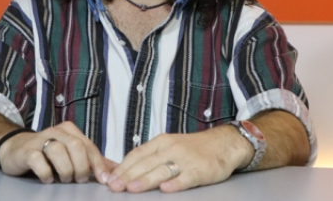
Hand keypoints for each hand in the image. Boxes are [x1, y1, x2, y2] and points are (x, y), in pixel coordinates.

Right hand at [0, 121, 115, 184]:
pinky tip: (47, 179)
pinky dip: (46, 173)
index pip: (89, 146)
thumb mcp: (70, 154)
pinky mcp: (26, 151)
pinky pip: (39, 160)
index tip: (103, 180)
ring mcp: (40, 140)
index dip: (98, 164)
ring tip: (63, 179)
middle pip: (76, 146)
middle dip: (81, 167)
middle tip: (79, 180)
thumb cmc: (47, 154)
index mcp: (70, 131)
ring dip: (65, 170)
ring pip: (58, 152)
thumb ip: (92, 160)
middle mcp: (56, 132)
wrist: (15, 149)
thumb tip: (115, 170)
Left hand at [107, 126, 251, 192]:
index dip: (123, 167)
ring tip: (132, 188)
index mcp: (162, 142)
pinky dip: (176, 183)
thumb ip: (151, 157)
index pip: (137, 154)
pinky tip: (166, 189)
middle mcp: (172, 149)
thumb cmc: (193, 148)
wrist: (223, 143)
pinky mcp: (200, 170)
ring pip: (162, 170)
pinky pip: (186, 177)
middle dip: (128, 176)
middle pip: (146, 163)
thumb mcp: (170, 146)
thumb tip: (126, 171)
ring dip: (146, 180)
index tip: (109, 178)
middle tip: (114, 187)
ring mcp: (186, 159)